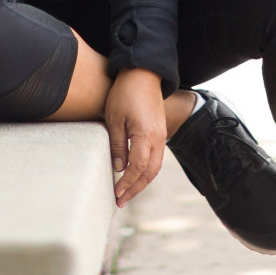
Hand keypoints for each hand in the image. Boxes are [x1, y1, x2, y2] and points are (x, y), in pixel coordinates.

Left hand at [106, 68, 165, 207]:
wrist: (143, 73)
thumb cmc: (125, 93)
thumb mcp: (114, 120)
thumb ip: (118, 146)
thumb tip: (119, 169)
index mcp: (146, 136)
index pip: (138, 168)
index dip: (127, 184)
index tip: (115, 194)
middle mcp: (158, 138)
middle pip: (150, 173)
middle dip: (135, 189)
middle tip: (120, 201)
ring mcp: (161, 134)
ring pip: (155, 167)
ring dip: (142, 182)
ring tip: (127, 193)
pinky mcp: (159, 131)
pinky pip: (156, 157)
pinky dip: (146, 171)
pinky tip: (135, 175)